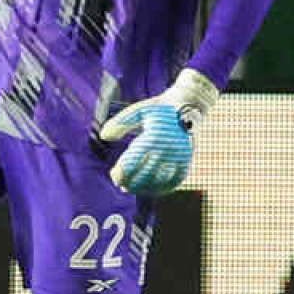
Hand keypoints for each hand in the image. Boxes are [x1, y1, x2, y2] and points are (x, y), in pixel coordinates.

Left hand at [98, 68, 219, 195]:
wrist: (190, 104)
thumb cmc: (159, 108)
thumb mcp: (137, 111)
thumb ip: (120, 123)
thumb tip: (103, 136)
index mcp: (153, 137)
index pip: (133, 162)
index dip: (122, 173)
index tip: (114, 176)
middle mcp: (168, 149)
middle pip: (145, 174)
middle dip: (131, 182)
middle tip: (121, 185)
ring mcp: (180, 156)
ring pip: (160, 180)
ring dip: (145, 188)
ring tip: (132, 188)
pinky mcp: (188, 160)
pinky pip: (176, 180)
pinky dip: (163, 188)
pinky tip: (152, 189)